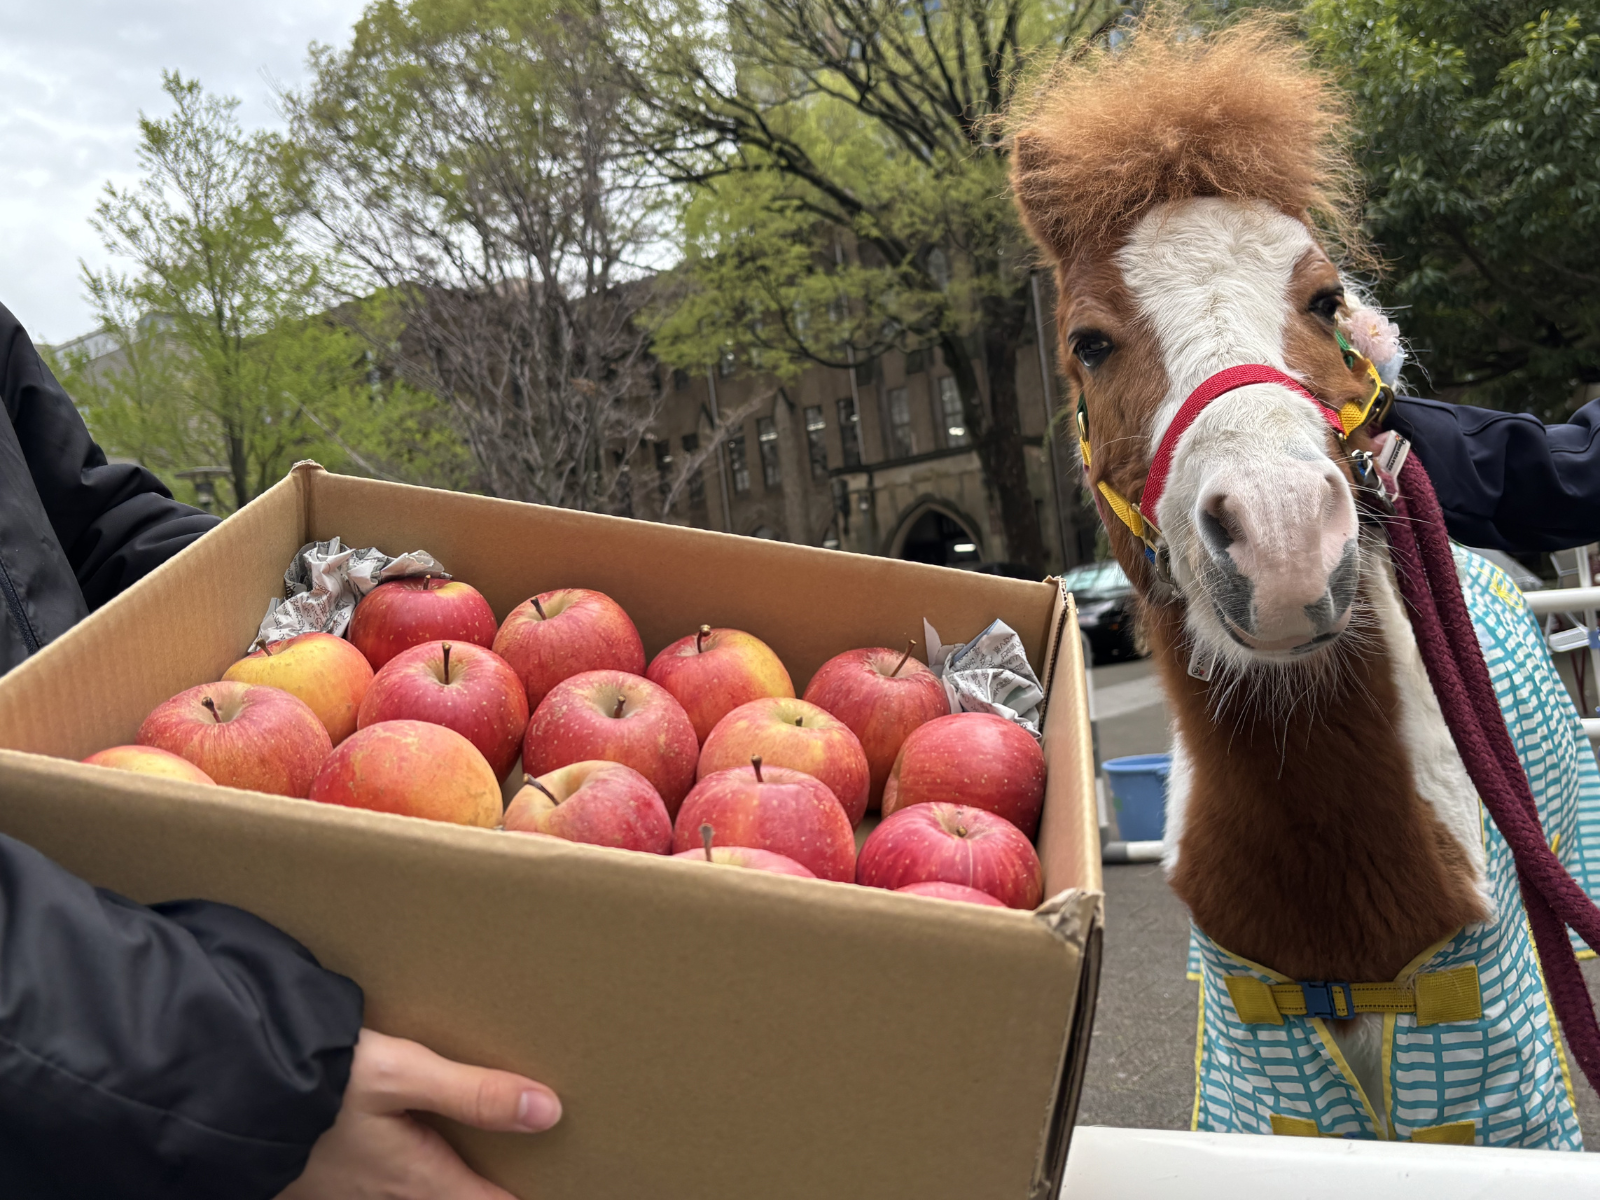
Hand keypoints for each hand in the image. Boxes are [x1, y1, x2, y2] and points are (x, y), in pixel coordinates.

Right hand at [277, 1028, 561, 1199]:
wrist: (223, 1092)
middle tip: (505, 1178)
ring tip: (455, 1164)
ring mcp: (342, 1194)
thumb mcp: (402, 1075)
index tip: (544, 1193)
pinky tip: (394, 1149)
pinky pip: (366, 1187)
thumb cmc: (315, 1083)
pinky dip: (396, 1176)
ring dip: (434, 1182)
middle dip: (472, 1190)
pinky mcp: (312, 1182)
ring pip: (403, 1195)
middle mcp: (380, 1196)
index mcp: (413, 1176)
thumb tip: (548, 1111)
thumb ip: (474, 1093)